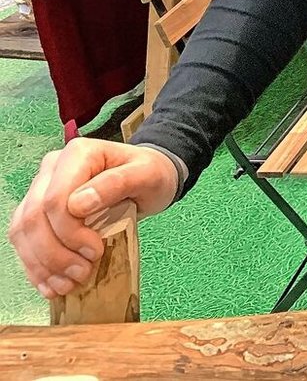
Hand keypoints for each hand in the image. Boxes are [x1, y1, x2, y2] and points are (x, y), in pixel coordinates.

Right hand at [8, 138, 178, 298]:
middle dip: (54, 253)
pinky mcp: (39, 211)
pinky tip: (50, 285)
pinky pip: (25, 241)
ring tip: (66, 285)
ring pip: (23, 232)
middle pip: (34, 217)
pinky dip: (36, 266)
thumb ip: (116, 183)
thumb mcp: (147, 175)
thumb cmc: (150, 175)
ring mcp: (41, 189)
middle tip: (81, 274)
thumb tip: (78, 204)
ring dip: (41, 264)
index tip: (95, 252)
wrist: (147, 180)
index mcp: (77, 155)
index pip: (55, 198)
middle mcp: (52, 169)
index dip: (69, 231)